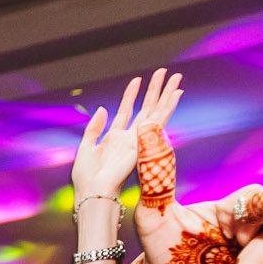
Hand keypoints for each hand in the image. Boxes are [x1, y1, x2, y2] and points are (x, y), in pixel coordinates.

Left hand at [70, 69, 180, 203]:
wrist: (94, 191)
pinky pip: (160, 120)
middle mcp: (130, 137)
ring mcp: (139, 139)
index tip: (137, 80)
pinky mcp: (145, 142)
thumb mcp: (85, 146)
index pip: (126, 110)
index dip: (131, 95)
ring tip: (175, 78)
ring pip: (157, 111)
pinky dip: (169, 107)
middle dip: (154, 90)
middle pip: (145, 108)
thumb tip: (103, 108)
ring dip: (166, 94)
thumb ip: (94, 127)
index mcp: (114, 138)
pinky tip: (176, 94)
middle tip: (163, 72)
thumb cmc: (87, 177)